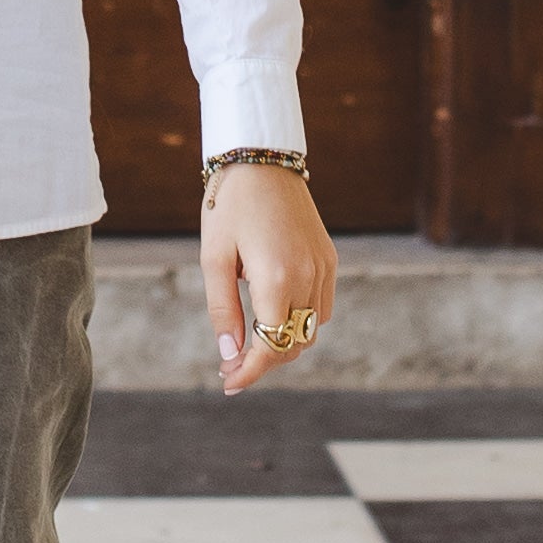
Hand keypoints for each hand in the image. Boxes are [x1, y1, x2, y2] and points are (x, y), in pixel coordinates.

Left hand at [203, 161, 335, 397]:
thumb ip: (223, 309)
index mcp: (276, 278)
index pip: (270, 345)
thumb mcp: (213, 258)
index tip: (229, 383)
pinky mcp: (329, 258)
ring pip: (311, 329)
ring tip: (250, 341)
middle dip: (265, 361)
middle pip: (294, 343)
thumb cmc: (229, 206)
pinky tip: (274, 312)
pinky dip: (300, 320)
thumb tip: (229, 353)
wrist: (261, 159)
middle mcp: (308, 276)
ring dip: (284, 342)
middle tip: (232, 364)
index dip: (250, 371)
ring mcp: (323, 267)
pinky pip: (321, 306)